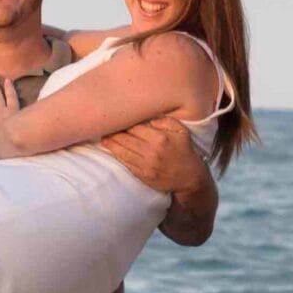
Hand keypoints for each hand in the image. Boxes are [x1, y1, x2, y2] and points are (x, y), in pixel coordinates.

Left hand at [94, 118, 209, 198]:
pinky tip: (111, 148)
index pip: (135, 127)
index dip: (125, 121)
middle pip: (125, 138)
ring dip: (110, 143)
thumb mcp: (181, 131)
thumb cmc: (184, 151)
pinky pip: (125, 162)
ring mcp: (145, 165)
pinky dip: (116, 154)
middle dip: (114, 131)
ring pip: (122, 151)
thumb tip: (148, 115)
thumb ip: (165, 120)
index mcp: (160, 138)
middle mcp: (151, 152)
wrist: (189, 178)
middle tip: (105, 124)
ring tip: (103, 136)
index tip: (117, 116)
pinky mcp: (142, 175)